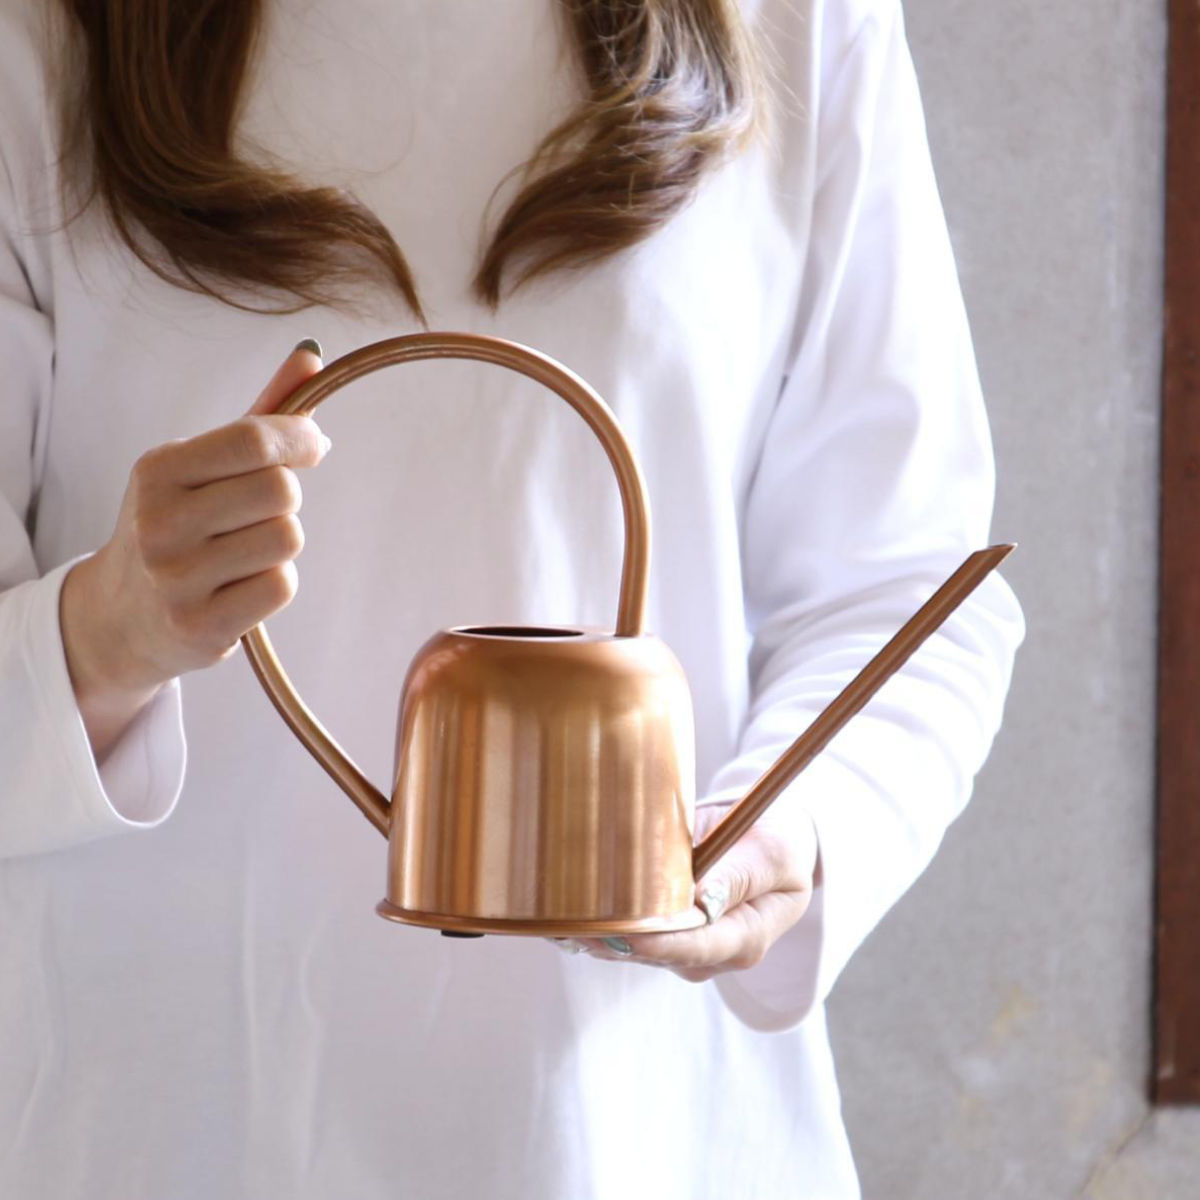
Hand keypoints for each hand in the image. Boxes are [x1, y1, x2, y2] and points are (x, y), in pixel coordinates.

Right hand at [60, 340, 328, 759]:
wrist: (120, 616)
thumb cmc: (177, 525)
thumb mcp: (202, 465)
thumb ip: (260, 413)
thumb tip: (312, 357)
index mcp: (158, 470)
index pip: (254, 440)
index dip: (299, 438)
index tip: (311, 444)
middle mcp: (160, 522)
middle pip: (282, 491)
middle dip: (285, 498)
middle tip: (256, 511)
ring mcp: (177, 578)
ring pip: (287, 538)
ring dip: (279, 544)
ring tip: (241, 552)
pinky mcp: (200, 626)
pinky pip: (281, 586)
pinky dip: (273, 583)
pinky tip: (237, 587)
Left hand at [567, 799, 819, 981]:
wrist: (774, 844)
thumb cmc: (778, 842)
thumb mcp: (773, 852)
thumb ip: (739, 876)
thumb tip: (703, 899)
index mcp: (747, 937)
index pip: (697, 947)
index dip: (658, 942)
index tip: (624, 934)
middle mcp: (713, 953)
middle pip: (658, 953)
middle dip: (617, 941)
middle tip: (573, 925)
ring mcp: (688, 948)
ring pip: (637, 948)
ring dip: (601, 936)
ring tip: (560, 921)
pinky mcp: (667, 934)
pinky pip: (630, 936)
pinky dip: (601, 927)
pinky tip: (566, 920)